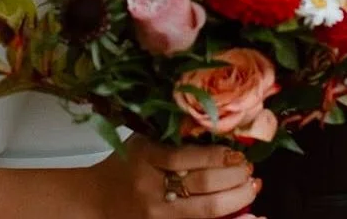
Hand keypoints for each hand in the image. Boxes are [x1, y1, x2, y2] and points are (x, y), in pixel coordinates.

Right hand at [90, 136, 261, 218]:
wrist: (95, 200)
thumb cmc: (123, 167)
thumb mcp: (143, 144)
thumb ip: (174, 139)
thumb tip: (222, 136)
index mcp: (145, 158)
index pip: (187, 157)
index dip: (218, 156)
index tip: (238, 153)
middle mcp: (150, 189)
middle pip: (201, 184)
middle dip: (234, 177)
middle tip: (249, 171)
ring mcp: (157, 215)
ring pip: (205, 210)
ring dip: (236, 199)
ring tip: (251, 187)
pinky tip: (252, 217)